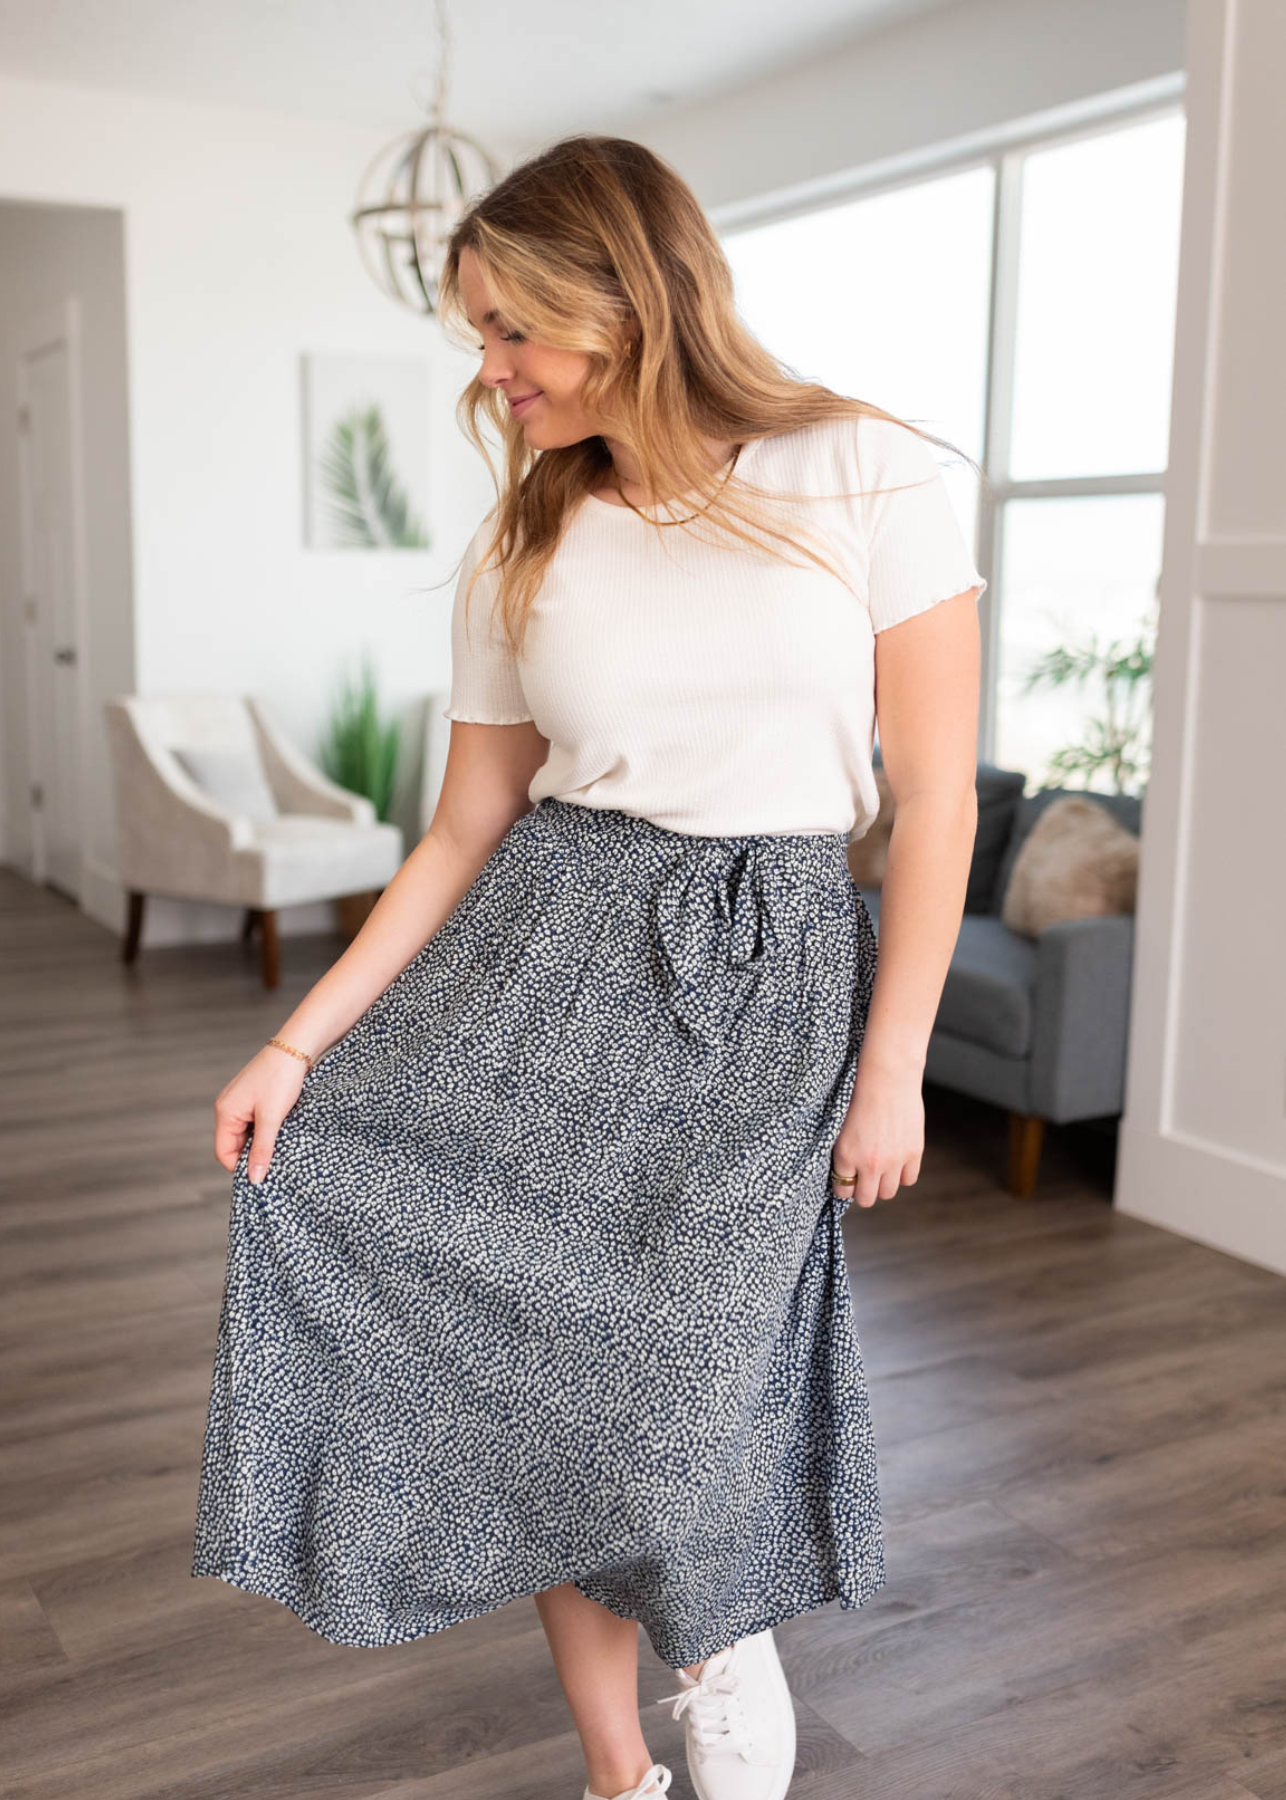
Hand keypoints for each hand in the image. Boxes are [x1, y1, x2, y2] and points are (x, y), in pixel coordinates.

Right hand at [214, 1044, 308, 1184]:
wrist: (295, 1047)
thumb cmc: (281, 1078)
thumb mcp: (272, 1118)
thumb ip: (263, 1149)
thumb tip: (254, 1178)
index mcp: (225, 1112)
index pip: (224, 1153)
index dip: (240, 1167)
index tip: (263, 1174)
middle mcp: (227, 1108)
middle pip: (233, 1145)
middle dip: (252, 1155)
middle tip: (275, 1160)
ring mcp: (239, 1102)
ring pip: (245, 1135)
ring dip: (260, 1142)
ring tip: (280, 1143)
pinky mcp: (252, 1098)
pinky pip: (253, 1123)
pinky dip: (265, 1130)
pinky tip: (281, 1129)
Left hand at [829, 1059, 923, 1208]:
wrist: (887, 1079)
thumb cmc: (860, 1097)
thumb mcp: (841, 1129)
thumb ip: (844, 1155)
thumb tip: (847, 1175)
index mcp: (845, 1155)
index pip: (842, 1191)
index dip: (845, 1187)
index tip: (848, 1180)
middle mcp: (868, 1163)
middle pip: (866, 1198)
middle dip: (864, 1191)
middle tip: (865, 1178)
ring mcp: (892, 1160)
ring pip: (888, 1193)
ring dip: (884, 1184)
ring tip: (882, 1168)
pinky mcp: (913, 1153)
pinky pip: (909, 1180)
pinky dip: (903, 1174)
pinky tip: (898, 1161)